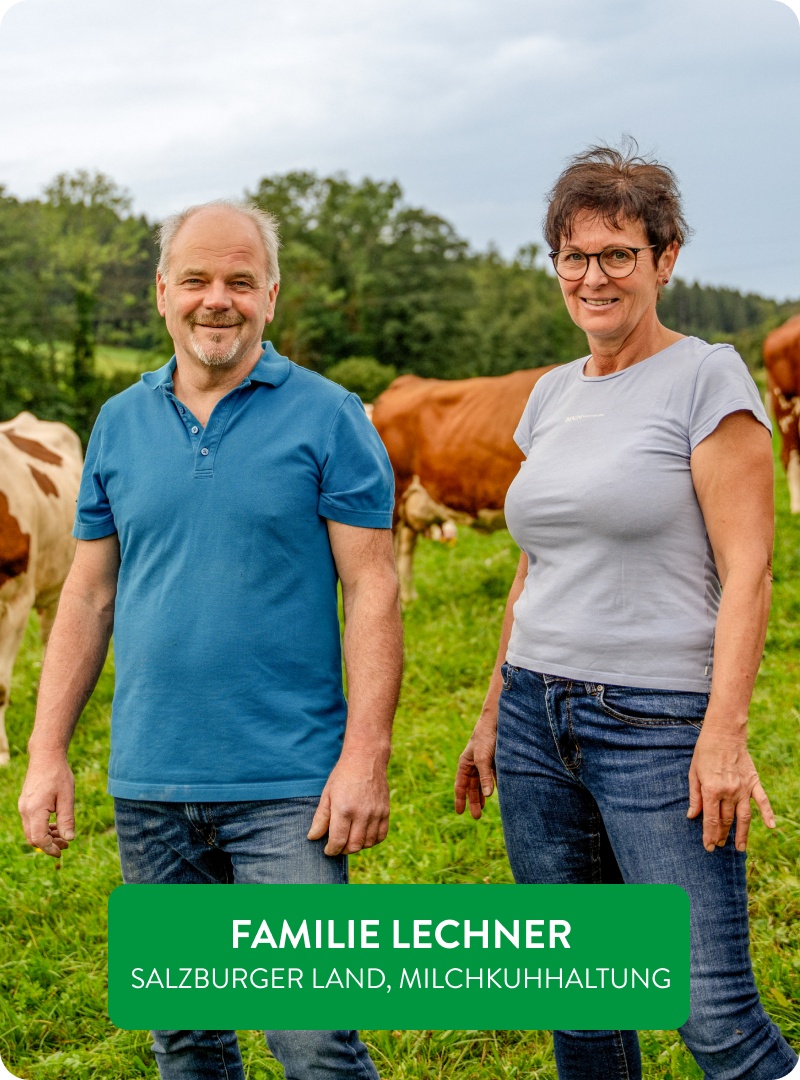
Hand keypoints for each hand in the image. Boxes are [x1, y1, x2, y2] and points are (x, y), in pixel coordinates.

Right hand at [18, 751, 75, 858]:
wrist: (46, 756)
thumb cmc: (59, 775)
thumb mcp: (67, 797)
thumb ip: (67, 819)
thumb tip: (69, 839)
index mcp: (35, 810)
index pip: (39, 838)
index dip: (50, 848)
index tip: (63, 851)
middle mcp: (25, 810)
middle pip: (33, 837)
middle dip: (49, 845)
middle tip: (66, 845)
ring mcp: (23, 806)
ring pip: (31, 830)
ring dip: (46, 837)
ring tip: (64, 836)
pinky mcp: (26, 803)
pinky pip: (31, 822)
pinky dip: (42, 827)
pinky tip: (56, 826)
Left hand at [307, 752, 389, 855]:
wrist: (366, 759)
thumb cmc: (343, 776)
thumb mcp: (327, 794)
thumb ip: (321, 818)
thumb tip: (313, 837)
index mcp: (344, 809)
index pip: (338, 841)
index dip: (331, 850)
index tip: (328, 850)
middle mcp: (361, 814)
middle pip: (353, 846)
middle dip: (343, 850)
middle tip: (337, 846)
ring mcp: (376, 813)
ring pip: (368, 843)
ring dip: (357, 846)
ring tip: (349, 839)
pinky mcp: (386, 811)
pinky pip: (381, 835)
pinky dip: (372, 841)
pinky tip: (364, 835)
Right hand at [454, 714, 497, 819]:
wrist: (499, 721)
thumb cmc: (487, 737)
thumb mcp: (484, 758)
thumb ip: (485, 777)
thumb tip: (487, 795)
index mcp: (465, 763)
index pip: (460, 785)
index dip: (460, 799)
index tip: (459, 813)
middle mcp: (473, 764)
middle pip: (471, 787)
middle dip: (473, 801)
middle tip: (476, 817)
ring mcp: (484, 763)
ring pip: (481, 783)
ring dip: (482, 796)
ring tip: (483, 808)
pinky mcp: (495, 761)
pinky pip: (492, 777)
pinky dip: (493, 786)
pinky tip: (497, 794)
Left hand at [687, 725, 774, 851]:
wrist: (723, 734)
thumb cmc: (705, 753)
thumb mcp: (693, 773)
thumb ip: (694, 796)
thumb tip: (692, 816)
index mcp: (711, 790)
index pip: (711, 820)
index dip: (709, 835)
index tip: (708, 847)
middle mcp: (728, 792)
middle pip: (726, 820)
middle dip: (722, 835)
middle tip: (719, 845)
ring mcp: (743, 788)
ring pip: (744, 817)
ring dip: (742, 834)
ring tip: (740, 848)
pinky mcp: (753, 782)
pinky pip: (763, 801)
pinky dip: (768, 814)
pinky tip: (770, 826)